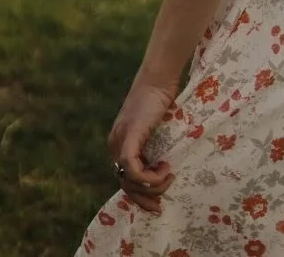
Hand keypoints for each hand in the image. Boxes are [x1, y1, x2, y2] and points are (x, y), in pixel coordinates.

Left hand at [107, 76, 177, 214]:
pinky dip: (149, 175)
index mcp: (118, 144)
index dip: (138, 196)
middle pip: (125, 185)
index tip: (156, 204)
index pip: (123, 180)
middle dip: (144, 198)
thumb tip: (163, 167)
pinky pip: (132, 168)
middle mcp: (114, 145)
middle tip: (160, 204)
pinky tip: (165, 168)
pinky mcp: (129, 136)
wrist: (158, 79)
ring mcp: (120, 141)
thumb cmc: (161, 100)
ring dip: (152, 184)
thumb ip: (152, 147)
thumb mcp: (154, 130)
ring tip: (168, 174)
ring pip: (129, 180)